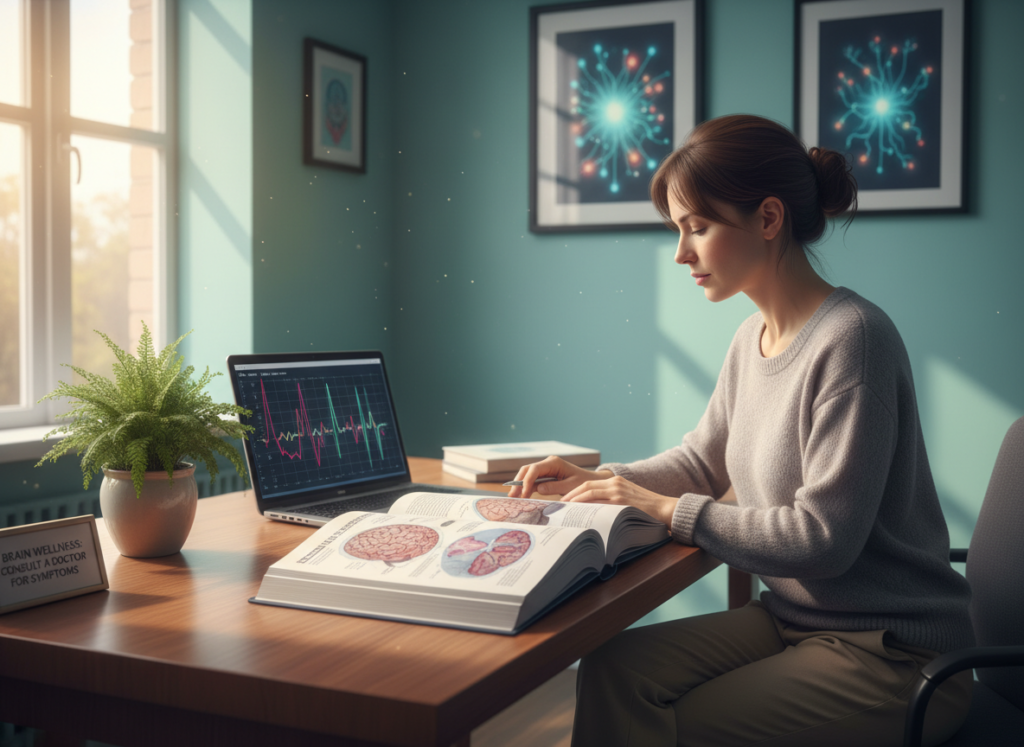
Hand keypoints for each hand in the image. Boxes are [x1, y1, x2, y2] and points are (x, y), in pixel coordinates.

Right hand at [507, 456, 612, 498]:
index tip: (524, 494)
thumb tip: (538, 489)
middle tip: (512, 496)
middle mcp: (547, 463)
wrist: (591, 481)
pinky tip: (520, 496)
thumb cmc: (584, 482)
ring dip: (519, 485)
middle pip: (527, 470)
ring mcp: (545, 469)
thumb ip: (555, 487)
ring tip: (513, 498)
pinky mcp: (545, 476)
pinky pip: (532, 480)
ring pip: (527, 474)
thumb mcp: (571, 485)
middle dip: (518, 482)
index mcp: (554, 462)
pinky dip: (525, 487)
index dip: (527, 481)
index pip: (535, 469)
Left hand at [560, 475, 677, 526]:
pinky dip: (588, 507)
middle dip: (571, 495)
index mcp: (616, 481)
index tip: (565, 500)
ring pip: (589, 492)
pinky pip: (599, 503)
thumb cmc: (648, 509)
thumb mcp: (628, 499)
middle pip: (585, 486)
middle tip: (560, 505)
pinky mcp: (621, 501)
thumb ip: (612, 502)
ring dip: (575, 500)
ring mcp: (618, 491)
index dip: (575, 491)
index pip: (589, 484)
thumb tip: (595, 513)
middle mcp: (615, 483)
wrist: (667, 509)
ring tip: (565, 510)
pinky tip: (580, 514)